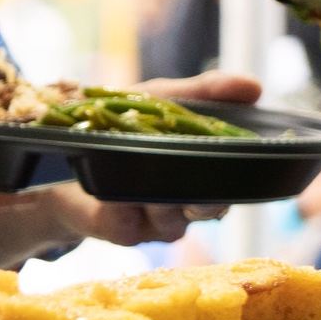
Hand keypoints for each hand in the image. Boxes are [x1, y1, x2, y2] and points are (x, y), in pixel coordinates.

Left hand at [50, 70, 257, 244]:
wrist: (65, 149)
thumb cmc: (124, 122)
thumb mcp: (165, 97)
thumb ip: (208, 92)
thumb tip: (255, 87)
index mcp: (205, 174)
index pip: (236, 184)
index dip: (236, 175)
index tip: (233, 158)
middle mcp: (187, 205)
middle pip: (211, 209)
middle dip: (205, 196)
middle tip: (191, 175)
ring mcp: (156, 222)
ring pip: (172, 219)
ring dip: (158, 194)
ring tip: (139, 166)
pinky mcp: (124, 232)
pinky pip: (131, 222)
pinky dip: (123, 201)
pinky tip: (114, 189)